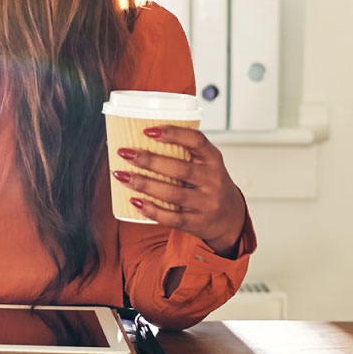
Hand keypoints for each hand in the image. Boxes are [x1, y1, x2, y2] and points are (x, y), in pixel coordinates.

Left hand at [112, 125, 247, 256]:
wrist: (231, 219)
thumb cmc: (209, 185)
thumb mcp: (206, 164)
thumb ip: (183, 153)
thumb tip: (139, 140)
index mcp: (213, 159)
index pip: (197, 141)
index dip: (173, 134)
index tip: (147, 130)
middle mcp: (213, 180)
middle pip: (180, 169)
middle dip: (149, 160)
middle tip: (125, 153)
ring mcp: (207, 204)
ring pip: (173, 194)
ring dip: (144, 184)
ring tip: (121, 175)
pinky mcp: (198, 223)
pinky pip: (172, 218)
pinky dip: (151, 210)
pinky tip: (135, 201)